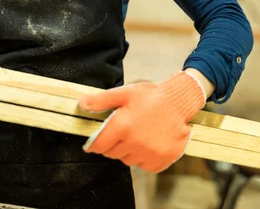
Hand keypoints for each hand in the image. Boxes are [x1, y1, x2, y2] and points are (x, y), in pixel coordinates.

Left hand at [78, 70, 205, 172]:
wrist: (179, 102)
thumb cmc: (150, 96)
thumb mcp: (123, 93)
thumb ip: (100, 100)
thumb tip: (81, 103)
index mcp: (122, 126)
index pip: (99, 145)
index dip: (93, 144)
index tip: (93, 143)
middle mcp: (134, 143)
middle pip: (112, 153)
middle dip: (111, 145)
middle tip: (119, 133)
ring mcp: (148, 153)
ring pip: (127, 160)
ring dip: (127, 151)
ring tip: (135, 136)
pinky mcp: (160, 160)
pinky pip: (144, 166)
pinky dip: (142, 158)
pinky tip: (147, 144)